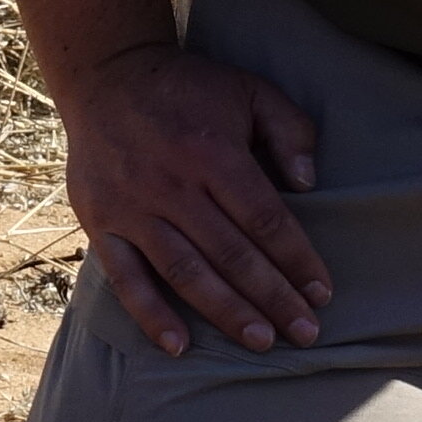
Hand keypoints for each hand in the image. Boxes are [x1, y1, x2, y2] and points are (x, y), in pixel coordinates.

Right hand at [59, 41, 332, 356]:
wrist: (105, 74)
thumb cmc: (188, 87)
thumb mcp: (250, 89)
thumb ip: (289, 129)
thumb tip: (309, 184)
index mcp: (213, 151)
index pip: (265, 220)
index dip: (297, 260)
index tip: (322, 293)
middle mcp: (172, 184)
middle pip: (232, 254)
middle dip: (273, 298)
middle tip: (305, 334)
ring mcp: (132, 207)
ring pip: (185, 272)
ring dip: (226, 312)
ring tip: (261, 342)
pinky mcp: (100, 222)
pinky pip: (126, 278)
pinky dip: (151, 314)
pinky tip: (179, 346)